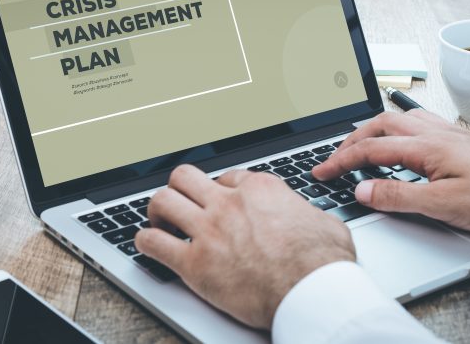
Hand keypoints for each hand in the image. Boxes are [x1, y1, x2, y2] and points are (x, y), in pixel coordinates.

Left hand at [134, 165, 354, 328]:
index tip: (219, 201)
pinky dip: (145, 241)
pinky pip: (153, 243)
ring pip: (163, 201)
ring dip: (157, 210)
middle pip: (184, 177)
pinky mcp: (194, 264)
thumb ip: (307, 213)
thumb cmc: (323, 263)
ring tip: (160, 221)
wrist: (313, 294)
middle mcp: (229, 203)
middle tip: (180, 202)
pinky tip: (148, 244)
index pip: (226, 176)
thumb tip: (310, 218)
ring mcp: (209, 231)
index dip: (220, 189)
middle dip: (179, 188)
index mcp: (259, 189)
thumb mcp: (324, 222)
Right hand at [313, 110, 469, 231]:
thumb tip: (362, 190)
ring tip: (360, 144)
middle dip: (350, 140)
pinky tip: (402, 138)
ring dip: (372, 130)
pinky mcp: (458, 138)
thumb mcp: (443, 204)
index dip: (340, 161)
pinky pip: (418, 122)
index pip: (370, 150)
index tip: (321, 171)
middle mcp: (433, 133)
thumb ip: (399, 196)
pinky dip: (397, 128)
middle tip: (335, 158)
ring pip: (398, 119)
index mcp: (424, 147)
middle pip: (379, 125)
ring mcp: (446, 133)